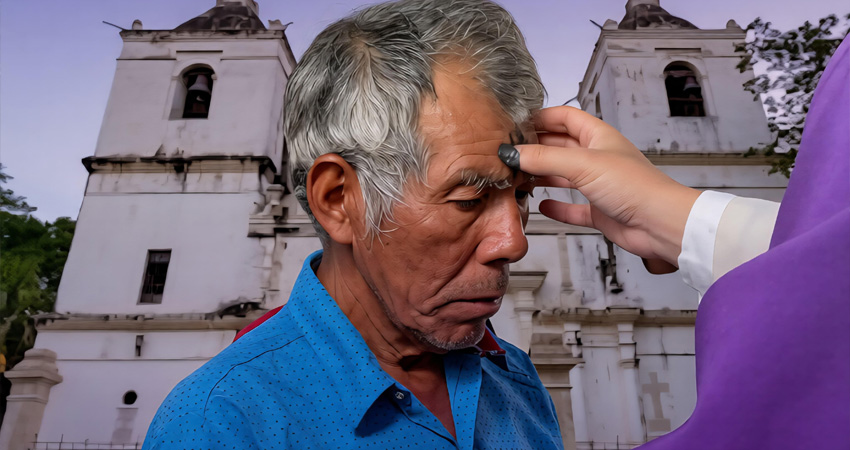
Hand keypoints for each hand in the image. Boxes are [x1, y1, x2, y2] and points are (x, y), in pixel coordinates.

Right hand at [514, 106, 700, 266]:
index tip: (516, 122)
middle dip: (536, 147)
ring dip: (542, 175)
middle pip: (560, 146)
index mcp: (598, 136)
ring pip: (563, 175)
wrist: (660, 223)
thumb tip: (511, 153)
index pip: (565, 117)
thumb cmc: (634, 186)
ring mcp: (598, 184)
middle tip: (509, 151)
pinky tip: (541, 206)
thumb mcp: (583, 164)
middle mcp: (598, 157)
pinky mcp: (599, 211)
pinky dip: (556, 206)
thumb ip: (544, 159)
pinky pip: (572, 207)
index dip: (542, 117)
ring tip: (517, 176)